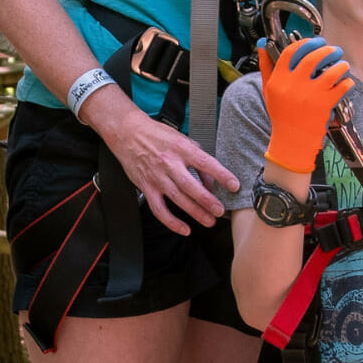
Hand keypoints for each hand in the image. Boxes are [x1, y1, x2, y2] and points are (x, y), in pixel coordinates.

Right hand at [93, 100, 237, 232]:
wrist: (128, 133)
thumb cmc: (158, 135)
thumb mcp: (183, 141)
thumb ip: (199, 160)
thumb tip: (212, 182)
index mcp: (182, 149)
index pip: (206, 163)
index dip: (222, 175)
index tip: (234, 185)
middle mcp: (169, 163)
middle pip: (190, 186)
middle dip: (207, 200)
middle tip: (220, 211)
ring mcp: (157, 177)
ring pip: (178, 199)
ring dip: (195, 212)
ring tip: (209, 221)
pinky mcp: (146, 187)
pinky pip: (159, 209)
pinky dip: (171, 221)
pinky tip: (184, 229)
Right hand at [261, 36, 352, 173]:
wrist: (292, 141)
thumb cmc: (281, 115)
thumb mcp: (269, 90)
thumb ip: (266, 66)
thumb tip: (262, 44)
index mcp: (279, 80)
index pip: (290, 52)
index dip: (305, 43)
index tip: (315, 42)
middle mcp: (293, 85)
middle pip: (313, 57)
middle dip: (326, 49)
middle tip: (334, 50)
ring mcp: (310, 94)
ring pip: (331, 70)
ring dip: (340, 65)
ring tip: (343, 64)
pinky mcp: (324, 104)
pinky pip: (341, 86)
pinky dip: (347, 82)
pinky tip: (347, 82)